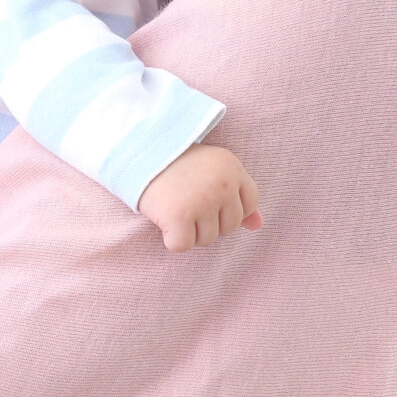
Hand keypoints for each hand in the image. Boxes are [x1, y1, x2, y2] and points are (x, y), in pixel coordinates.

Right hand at [137, 144, 264, 250]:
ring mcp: (202, 202)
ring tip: (175, 207)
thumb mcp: (213, 170)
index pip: (249, 205)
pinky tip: (164, 219)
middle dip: (209, 222)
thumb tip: (258, 225)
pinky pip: (183, 246)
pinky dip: (171, 239)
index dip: (228, 208)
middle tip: (187, 201)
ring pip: (207, 240)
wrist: (137, 150)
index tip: (207, 197)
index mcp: (233, 168)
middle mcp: (222, 185)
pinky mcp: (179, 217)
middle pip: (230, 227)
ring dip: (189, 231)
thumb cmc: (176, 163)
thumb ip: (239, 196)